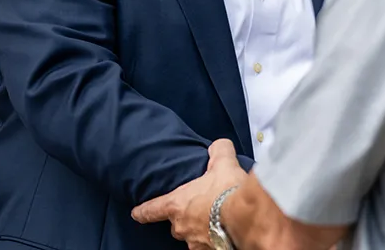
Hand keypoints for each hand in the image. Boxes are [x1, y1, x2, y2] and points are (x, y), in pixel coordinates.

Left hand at [132, 139, 248, 248]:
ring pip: (193, 237)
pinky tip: (226, 233)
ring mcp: (196, 242)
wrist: (247, 217)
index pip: (151, 210)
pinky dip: (215, 241)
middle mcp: (182, 227)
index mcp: (177, 205)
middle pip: (176, 225)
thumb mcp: (224, 163)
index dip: (143, 211)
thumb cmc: (228, 192)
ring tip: (217, 222)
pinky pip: (209, 246)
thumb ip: (219, 151)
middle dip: (186, 219)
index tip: (136, 213)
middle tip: (200, 209)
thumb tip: (219, 145)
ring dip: (202, 230)